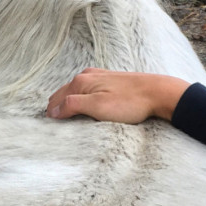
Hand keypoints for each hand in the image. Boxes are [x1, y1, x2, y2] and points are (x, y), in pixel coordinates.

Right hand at [46, 69, 189, 123]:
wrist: (158, 92)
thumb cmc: (130, 102)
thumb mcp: (97, 106)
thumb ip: (72, 105)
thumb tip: (52, 110)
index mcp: (81, 81)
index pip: (56, 99)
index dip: (51, 114)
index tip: (48, 129)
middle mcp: (87, 75)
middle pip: (63, 93)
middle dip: (56, 107)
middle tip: (52, 124)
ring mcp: (99, 76)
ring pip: (75, 91)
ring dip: (68, 103)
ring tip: (64, 117)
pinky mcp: (110, 80)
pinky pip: (88, 90)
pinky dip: (80, 98)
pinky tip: (84, 105)